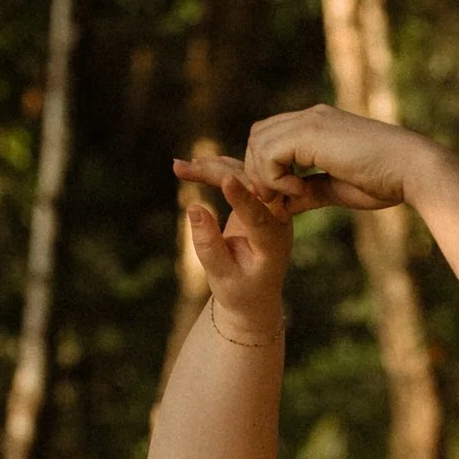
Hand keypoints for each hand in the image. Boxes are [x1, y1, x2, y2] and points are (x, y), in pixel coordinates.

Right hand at [171, 157, 293, 332]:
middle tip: (180, 169)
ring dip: (212, 168)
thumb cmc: (239, 290)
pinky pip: (240, 175)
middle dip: (215, 174)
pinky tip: (194, 165)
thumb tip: (193, 208)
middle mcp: (278, 219)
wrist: (255, 293)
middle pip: (250, 186)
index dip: (243, 199)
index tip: (226, 181)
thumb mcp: (221, 276)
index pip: (260, 217)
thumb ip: (208, 246)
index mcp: (274, 243)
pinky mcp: (259, 198)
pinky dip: (216, 169)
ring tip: (179, 167)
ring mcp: (271, 206)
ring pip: (244, 174)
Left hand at [241, 103, 424, 215]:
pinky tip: (300, 189)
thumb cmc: (385, 181)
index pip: (272, 137)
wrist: (411, 170)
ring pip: (258, 142)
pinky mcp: (310, 133)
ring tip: (292, 195)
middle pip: (258, 136)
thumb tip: (284, 205)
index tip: (284, 198)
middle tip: (279, 200)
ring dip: (265, 176)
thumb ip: (309, 193)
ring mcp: (310, 121)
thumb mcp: (337, 189)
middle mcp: (311, 117)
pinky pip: (269, 154)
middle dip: (259, 172)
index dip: (267, 169)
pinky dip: (275, 178)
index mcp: (318, 126)